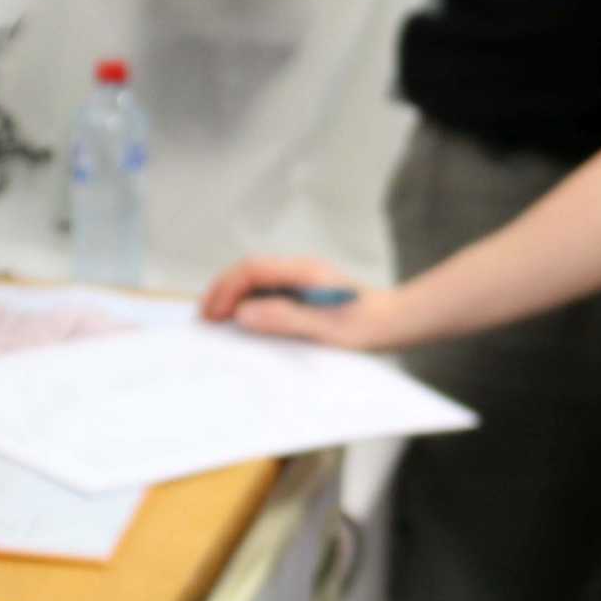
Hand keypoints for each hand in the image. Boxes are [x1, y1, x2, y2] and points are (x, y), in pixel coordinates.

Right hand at [198, 254, 411, 349]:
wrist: (397, 322)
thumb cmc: (367, 326)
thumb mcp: (325, 330)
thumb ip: (284, 319)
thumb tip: (243, 313)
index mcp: (303, 272)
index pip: (251, 270)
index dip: (225, 290)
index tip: (212, 314)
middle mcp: (300, 270)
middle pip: (249, 271)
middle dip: (222, 291)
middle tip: (204, 319)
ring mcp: (302, 279)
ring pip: (256, 280)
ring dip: (234, 297)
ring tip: (217, 322)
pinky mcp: (305, 292)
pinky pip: (269, 291)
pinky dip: (250, 304)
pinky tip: (245, 323)